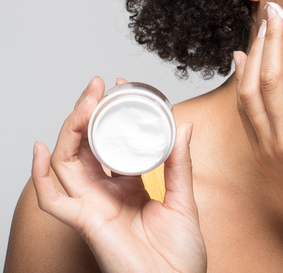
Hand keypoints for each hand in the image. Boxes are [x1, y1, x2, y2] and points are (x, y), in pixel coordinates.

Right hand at [32, 77, 206, 272]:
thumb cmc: (180, 255)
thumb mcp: (184, 200)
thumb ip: (180, 165)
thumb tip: (184, 125)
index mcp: (129, 187)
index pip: (113, 143)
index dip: (113, 115)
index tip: (122, 87)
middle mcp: (106, 194)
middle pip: (86, 147)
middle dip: (88, 113)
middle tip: (98, 85)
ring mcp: (93, 207)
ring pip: (67, 164)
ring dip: (71, 131)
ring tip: (83, 103)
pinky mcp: (87, 223)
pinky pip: (54, 201)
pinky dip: (40, 176)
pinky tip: (40, 148)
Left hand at [234, 8, 282, 238]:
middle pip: (269, 82)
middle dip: (271, 41)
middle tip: (274, 11)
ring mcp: (268, 146)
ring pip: (250, 94)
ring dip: (254, 56)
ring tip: (260, 26)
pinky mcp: (259, 151)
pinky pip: (243, 111)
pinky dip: (239, 81)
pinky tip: (241, 58)